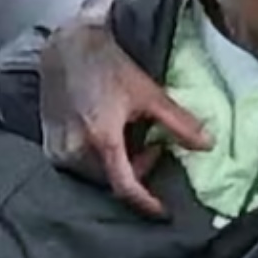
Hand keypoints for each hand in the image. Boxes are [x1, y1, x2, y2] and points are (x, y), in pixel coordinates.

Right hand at [39, 19, 209, 218]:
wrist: (67, 46)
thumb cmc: (109, 66)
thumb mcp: (149, 93)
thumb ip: (179, 123)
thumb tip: (208, 146)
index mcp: (102, 138)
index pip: (125, 186)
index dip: (146, 202)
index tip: (163, 211)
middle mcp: (75, 149)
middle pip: (112, 180)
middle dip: (137, 172)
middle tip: (154, 149)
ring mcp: (58, 148)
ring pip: (95, 174)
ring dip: (118, 166)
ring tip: (133, 140)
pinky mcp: (49, 144)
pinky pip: (78, 166)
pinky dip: (98, 160)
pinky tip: (110, 138)